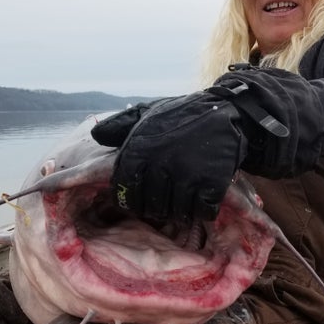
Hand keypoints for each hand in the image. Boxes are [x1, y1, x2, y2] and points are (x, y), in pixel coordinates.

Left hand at [94, 91, 247, 222]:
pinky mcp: (212, 183)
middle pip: (150, 207)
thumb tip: (96, 135)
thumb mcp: (148, 114)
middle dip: (156, 209)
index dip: (129, 200)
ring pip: (176, 212)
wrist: (227, 110)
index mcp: (140, 150)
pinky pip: (202, 211)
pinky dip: (203, 209)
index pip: (124, 190)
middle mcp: (160, 165)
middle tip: (164, 203)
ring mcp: (187, 175)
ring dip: (180, 211)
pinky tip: (203, 199)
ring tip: (183, 202)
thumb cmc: (182, 115)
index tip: (137, 201)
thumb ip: (120, 125)